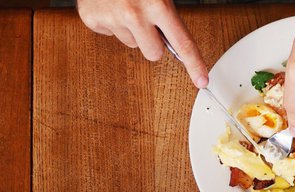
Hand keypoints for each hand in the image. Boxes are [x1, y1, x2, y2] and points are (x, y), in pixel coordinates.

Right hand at [77, 0, 207, 87]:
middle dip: (152, 42)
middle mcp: (135, 13)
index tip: (202, 81)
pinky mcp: (92, 19)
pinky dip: (111, 23)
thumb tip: (178, 45)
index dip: (194, 64)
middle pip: (153, 54)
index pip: (182, 43)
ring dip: (131, 30)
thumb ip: (168, 16)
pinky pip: (110, 35)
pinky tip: (110, 7)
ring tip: (125, 7)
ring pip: (132, 44)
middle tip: (146, 21)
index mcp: (158, 5)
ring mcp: (112, 18)